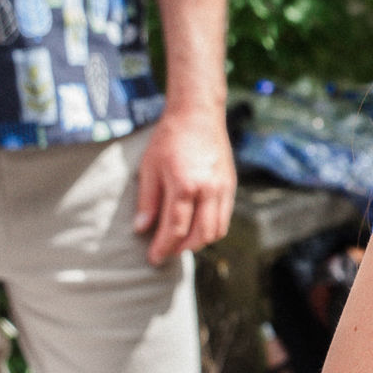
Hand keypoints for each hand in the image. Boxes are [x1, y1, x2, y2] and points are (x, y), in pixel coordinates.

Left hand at [136, 102, 237, 262]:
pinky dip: (211, 229)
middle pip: (200, 235)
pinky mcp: (230, 185)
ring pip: (217, 230)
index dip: (163, 247)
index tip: (153, 258)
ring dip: (199, 242)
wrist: (198, 114)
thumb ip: (147, 201)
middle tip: (166, 251)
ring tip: (181, 241)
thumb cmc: (169, 138)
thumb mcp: (150, 168)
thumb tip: (142, 229)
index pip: (175, 229)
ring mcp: (222, 188)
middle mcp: (208, 190)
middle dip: (181, 249)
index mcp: (184, 185)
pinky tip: (196, 226)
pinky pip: (225, 217)